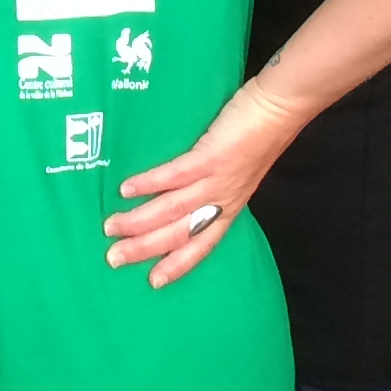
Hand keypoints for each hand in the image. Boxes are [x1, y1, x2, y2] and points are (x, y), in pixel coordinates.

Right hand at [104, 78, 306, 287]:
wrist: (280, 109)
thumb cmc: (257, 135)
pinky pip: (176, 174)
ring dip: (139, 221)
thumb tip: (180, 190)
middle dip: (145, 248)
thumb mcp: (237, 171)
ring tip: (110, 226)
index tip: (152, 282)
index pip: (201, 245)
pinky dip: (150, 183)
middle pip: (180, 233)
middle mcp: (222, 201)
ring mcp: (217, 181)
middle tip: (113, 259)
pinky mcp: (212, 157)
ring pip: (174, 210)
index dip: (177, 264)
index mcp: (229, 207)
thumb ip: (212, 183)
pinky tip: (127, 189)